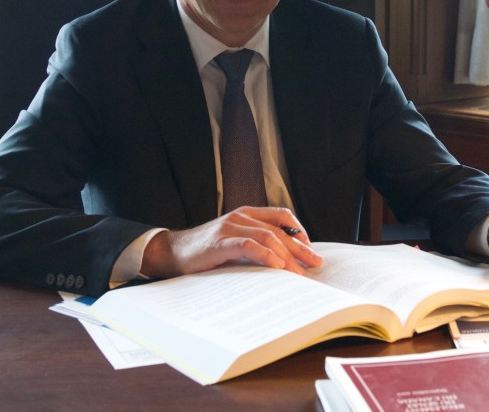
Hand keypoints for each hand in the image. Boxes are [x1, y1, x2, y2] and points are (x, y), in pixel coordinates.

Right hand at [139, 207, 322, 278]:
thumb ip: (255, 245)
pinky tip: (277, 267)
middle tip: (316, 264)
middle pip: (279, 230)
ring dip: (287, 256)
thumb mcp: (235, 242)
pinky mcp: (220, 242)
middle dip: (300, 248)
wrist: (172, 252)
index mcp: (247, 214)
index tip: (311, 250)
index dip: (299, 231)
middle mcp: (241, 217)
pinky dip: (266, 255)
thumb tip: (286, 262)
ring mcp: (230, 227)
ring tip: (299, 273)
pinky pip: (248, 245)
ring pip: (268, 237)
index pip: (282, 216)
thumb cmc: (206, 251)